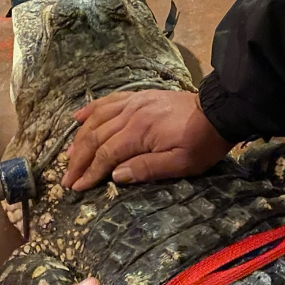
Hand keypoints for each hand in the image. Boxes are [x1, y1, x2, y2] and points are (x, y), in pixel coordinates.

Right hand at [61, 90, 233, 190]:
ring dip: (79, 138)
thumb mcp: (180, 164)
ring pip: (96, 119)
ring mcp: (133, 102)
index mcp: (139, 133)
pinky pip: (108, 101)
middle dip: (78, 160)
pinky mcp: (138, 97)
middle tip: (66, 178)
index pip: (106, 155)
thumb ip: (146, 169)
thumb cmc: (201, 143)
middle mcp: (130, 114)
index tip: (77, 187)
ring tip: (68, 156)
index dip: (90, 172)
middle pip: (95, 137)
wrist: (218, 112)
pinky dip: (90, 109)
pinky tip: (77, 117)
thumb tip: (115, 176)